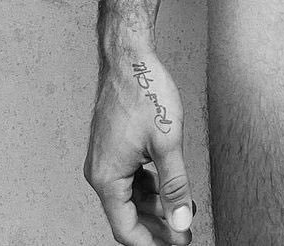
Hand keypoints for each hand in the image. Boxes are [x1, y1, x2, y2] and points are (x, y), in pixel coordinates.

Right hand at [85, 52, 195, 244]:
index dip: (153, 242)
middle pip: (127, 215)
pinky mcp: (113, 147)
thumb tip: (181, 220)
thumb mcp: (167, 142)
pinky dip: (149, 186)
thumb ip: (175, 186)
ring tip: (183, 208)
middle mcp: (100, 172)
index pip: (126, 228)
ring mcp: (105, 159)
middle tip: (184, 231)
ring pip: (130, 196)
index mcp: (106, 177)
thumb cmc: (144, 91)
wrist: (130, 57)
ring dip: (155, 205)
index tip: (178, 244)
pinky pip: (129, 178)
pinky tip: (168, 185)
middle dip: (157, 226)